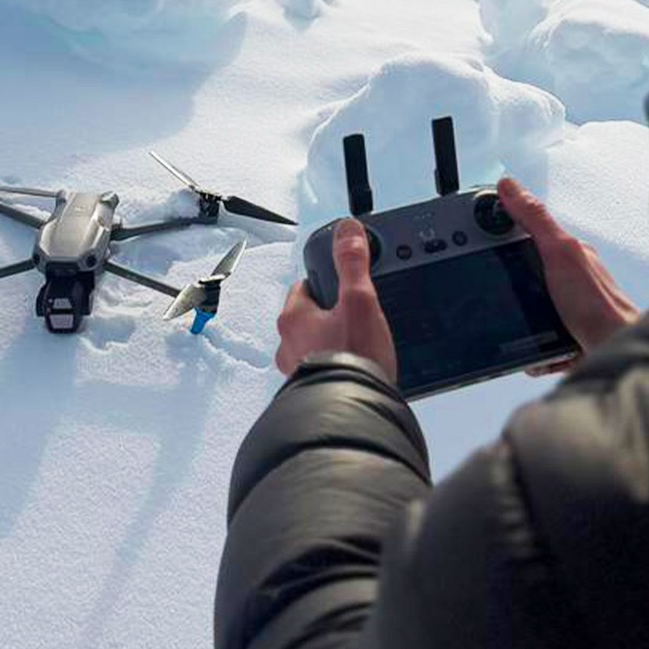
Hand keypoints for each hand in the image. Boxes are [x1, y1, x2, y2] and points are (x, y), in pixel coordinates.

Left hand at [275, 218, 397, 381]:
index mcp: (293, 318)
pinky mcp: (310, 396)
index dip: (324, 285)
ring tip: (357, 348)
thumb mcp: (360, 301)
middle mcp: (288, 346)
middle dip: (328, 318)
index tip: (340, 286)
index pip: (304, 289)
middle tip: (354, 319)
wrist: (352, 417)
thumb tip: (347, 230)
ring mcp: (296, 373)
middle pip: (308, 320)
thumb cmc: (352, 360)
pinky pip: (320, 375)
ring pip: (312, 348)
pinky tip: (353, 375)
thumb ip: (353, 263)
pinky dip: (333, 372)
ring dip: (330, 346)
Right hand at [499, 178, 638, 356]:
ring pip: (525, 300)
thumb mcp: (560, 253)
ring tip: (506, 316)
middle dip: (503, 274)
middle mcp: (565, 275)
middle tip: (486, 281)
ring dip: (515, 311)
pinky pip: (534, 333)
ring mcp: (564, 305)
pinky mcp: (562, 333)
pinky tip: (526, 343)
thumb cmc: (599, 307)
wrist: (615, 351)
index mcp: (564, 251)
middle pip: (520, 264)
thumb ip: (536, 220)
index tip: (471, 231)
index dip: (496, 226)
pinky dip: (528, 340)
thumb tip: (510, 187)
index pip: (523, 226)